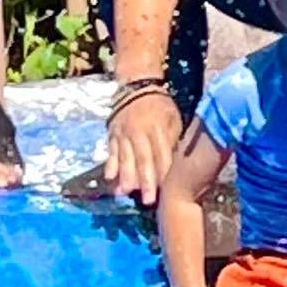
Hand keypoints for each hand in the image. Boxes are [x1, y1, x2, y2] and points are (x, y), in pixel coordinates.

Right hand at [104, 88, 182, 209]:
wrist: (137, 86)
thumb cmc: (160, 106)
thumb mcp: (173, 118)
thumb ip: (173, 140)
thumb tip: (176, 164)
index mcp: (158, 128)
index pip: (162, 154)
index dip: (164, 173)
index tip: (167, 191)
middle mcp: (139, 131)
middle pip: (143, 159)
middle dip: (146, 181)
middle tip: (149, 200)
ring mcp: (124, 133)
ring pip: (125, 157)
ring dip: (126, 176)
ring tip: (126, 192)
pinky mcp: (112, 134)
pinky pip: (111, 151)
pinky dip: (110, 165)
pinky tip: (110, 178)